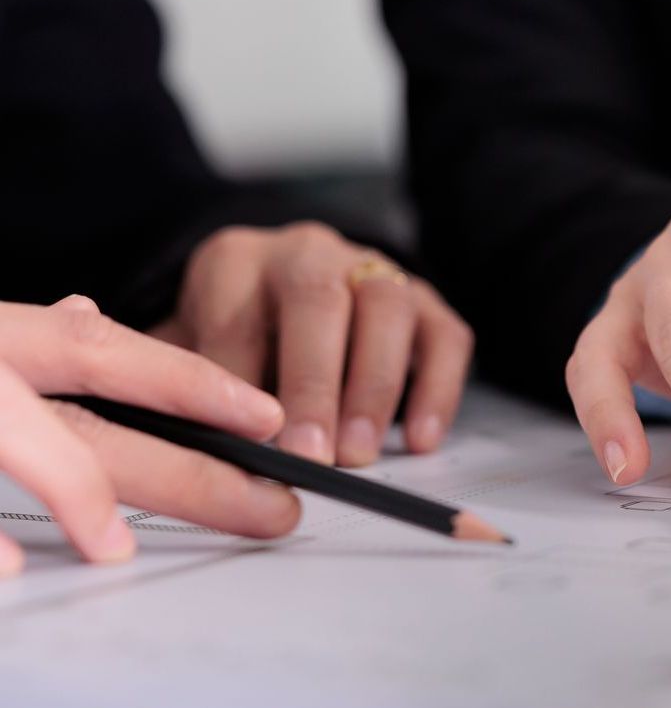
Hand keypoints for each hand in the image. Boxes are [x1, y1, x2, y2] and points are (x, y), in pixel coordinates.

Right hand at [0, 296, 298, 575]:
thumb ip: (37, 335)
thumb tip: (84, 313)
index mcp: (2, 336)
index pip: (108, 347)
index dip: (188, 383)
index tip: (267, 418)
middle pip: (91, 421)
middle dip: (186, 470)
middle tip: (267, 508)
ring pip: (15, 443)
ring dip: (80, 493)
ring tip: (128, 547)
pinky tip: (15, 565)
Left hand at [154, 223, 473, 466]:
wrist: (277, 303)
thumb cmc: (232, 342)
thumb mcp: (186, 357)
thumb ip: (189, 393)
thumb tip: (194, 454)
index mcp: (235, 261)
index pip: (236, 315)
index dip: (239, 381)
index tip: (243, 442)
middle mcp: (308, 252)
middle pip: (317, 300)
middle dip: (314, 383)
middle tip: (309, 454)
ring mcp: (373, 269)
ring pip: (387, 306)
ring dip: (374, 385)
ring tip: (359, 453)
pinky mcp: (425, 299)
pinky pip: (446, 336)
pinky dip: (437, 389)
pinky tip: (420, 439)